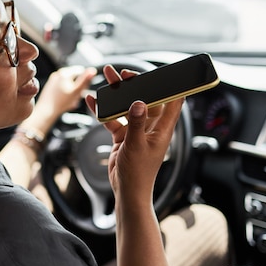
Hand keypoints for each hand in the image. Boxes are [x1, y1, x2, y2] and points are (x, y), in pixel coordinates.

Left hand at [36, 65, 96, 118]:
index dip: (84, 80)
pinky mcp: (49, 87)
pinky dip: (64, 93)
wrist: (46, 111)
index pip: (80, 71)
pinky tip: (63, 101)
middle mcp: (57, 74)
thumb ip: (85, 80)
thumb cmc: (61, 103)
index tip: (82, 89)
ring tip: (69, 101)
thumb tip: (92, 70)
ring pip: (67, 84)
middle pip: (73, 78)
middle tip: (75, 97)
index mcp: (65, 73)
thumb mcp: (77, 91)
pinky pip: (60, 88)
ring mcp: (52, 80)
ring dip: (71, 91)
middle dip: (76, 87)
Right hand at [85, 64, 182, 202]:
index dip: (170, 86)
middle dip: (135, 85)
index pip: (172, 102)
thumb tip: (139, 102)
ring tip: (107, 78)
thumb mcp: (136, 146)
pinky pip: (114, 119)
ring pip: (127, 107)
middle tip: (123, 73)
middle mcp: (151, 127)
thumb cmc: (139, 174)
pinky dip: (104, 111)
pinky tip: (93, 101)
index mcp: (162, 129)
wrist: (127, 192)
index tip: (164, 73)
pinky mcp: (124, 136)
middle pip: (145, 99)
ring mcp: (137, 131)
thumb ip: (137, 123)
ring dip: (117, 95)